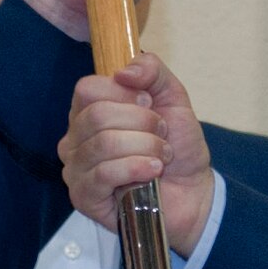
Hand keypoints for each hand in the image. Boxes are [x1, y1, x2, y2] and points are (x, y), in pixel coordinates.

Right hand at [60, 52, 214, 252]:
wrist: (192, 192)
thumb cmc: (177, 146)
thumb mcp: (172, 96)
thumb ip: (151, 70)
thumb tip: (123, 72)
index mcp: (89, 111)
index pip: (87, 89)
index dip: (124, 93)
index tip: (150, 104)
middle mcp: (75, 139)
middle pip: (97, 116)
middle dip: (142, 123)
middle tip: (161, 135)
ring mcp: (75, 169)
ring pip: (103, 144)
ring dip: (145, 147)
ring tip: (161, 157)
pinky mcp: (83, 197)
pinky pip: (103, 174)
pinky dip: (136, 168)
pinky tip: (153, 172)